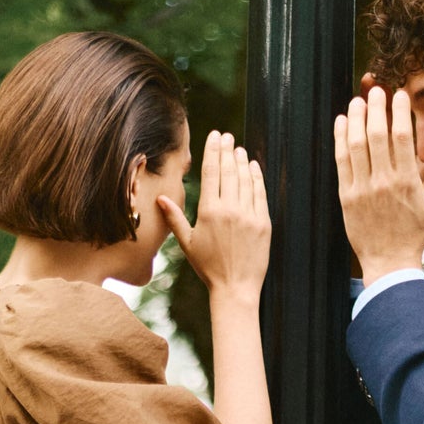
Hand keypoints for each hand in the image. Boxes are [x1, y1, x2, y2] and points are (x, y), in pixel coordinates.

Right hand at [159, 131, 269, 298]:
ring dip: (242, 160)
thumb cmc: (208, 268)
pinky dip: (257, 177)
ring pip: (245, 179)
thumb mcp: (187, 243)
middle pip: (228, 170)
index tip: (215, 135)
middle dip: (227, 149)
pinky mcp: (263, 223)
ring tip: (238, 149)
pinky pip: (260, 193)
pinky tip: (253, 166)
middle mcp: (229, 210)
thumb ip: (174, 218)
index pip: (210, 172)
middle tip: (228, 136)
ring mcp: (248, 215)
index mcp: (208, 212)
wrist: (235, 288)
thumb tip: (160, 198)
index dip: (213, 150)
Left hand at [334, 85, 423, 288]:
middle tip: (375, 89)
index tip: (398, 95)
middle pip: (377, 134)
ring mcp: (362, 189)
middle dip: (376, 107)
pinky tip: (342, 122)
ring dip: (356, 118)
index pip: (402, 136)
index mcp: (407, 181)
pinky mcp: (346, 197)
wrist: (389, 263)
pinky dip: (340, 138)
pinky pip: (341, 161)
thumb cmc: (414, 233)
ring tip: (358, 100)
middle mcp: (383, 182)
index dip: (399, 111)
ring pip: (357, 144)